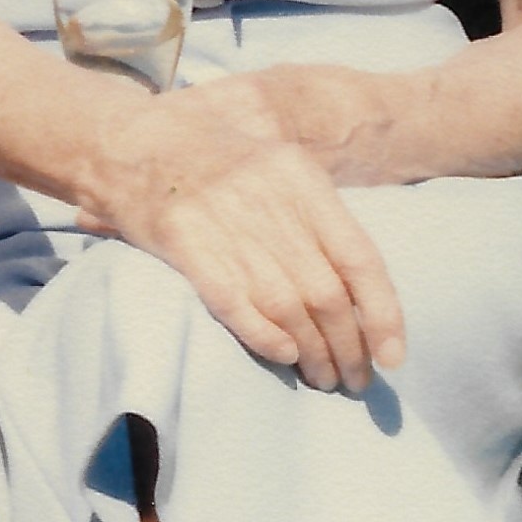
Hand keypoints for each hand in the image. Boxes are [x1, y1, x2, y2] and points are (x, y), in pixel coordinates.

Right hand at [78, 93, 405, 392]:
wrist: (129, 142)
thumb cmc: (212, 159)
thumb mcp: (275, 166)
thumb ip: (315, 218)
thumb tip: (361, 295)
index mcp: (299, 177)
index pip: (359, 257)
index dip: (382, 314)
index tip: (392, 356)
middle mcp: (267, 198)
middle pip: (326, 292)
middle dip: (348, 346)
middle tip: (354, 379)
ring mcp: (224, 221)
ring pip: (287, 307)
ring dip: (312, 353)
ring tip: (323, 378)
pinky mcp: (183, 243)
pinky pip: (236, 304)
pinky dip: (265, 338)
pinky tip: (283, 357)